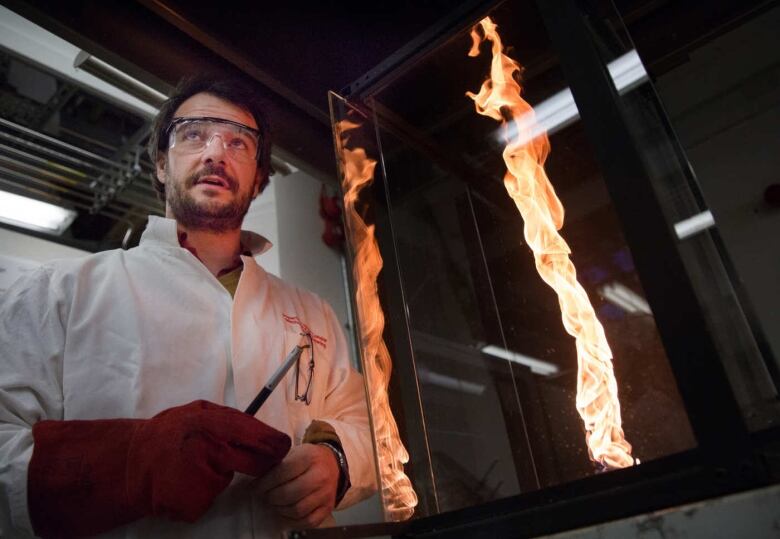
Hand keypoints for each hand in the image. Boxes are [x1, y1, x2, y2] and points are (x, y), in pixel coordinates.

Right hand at [28, 400, 290, 537]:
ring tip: (191, 468)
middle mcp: (208, 449)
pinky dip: (201, 493)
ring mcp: (201, 479)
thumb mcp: (194, 413)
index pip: (253, 434)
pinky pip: (209, 498)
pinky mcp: (194, 503)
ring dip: (217, 476)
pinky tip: (183, 484)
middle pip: (250, 461)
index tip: (284, 446)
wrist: (127, 464)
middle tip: (266, 460)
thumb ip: (224, 419)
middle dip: (261, 462)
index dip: (272, 442)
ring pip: (226, 480)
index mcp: (209, 423)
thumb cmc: (164, 435)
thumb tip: (257, 427)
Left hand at [257, 443, 339, 528]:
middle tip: (265, 496)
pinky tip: (286, 513)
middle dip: (271, 497)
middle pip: (289, 494)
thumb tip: (255, 477)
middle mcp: (320, 475)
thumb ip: (277, 463)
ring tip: (274, 503)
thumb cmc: (308, 459)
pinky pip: (308, 521)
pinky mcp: (328, 508)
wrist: (332, 464)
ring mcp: (326, 493)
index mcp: (309, 457)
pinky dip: (293, 521)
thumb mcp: (294, 452)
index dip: (265, 482)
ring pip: (297, 510)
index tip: (255, 487)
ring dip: (280, 509)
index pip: (282, 472)